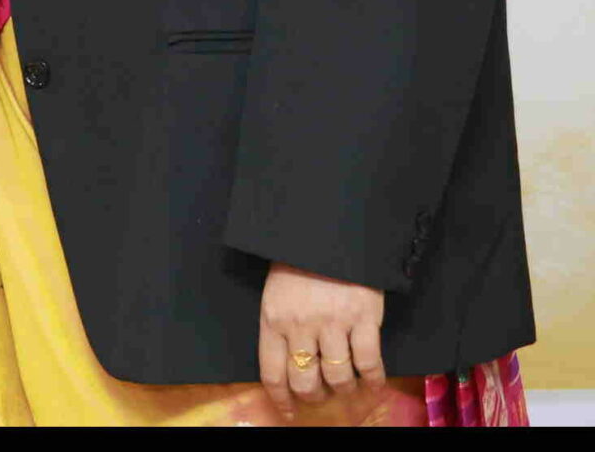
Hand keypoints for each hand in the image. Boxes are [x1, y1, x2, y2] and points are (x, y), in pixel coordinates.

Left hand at [256, 263, 386, 416]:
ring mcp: (333, 324)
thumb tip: (288, 364)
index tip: (289, 412)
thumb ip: (280, 327)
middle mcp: (300, 326)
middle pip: (305, 380)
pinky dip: (372, 380)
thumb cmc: (299, 263)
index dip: (281, 399)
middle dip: (314, 396)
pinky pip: (368, 362)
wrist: (329, 232)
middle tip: (321, 396)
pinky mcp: (365, 319)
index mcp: (273, 319)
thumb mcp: (276, 294)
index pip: (272, 372)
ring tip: (346, 387)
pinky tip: (372, 383)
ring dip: (343, 389)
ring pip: (338, 376)